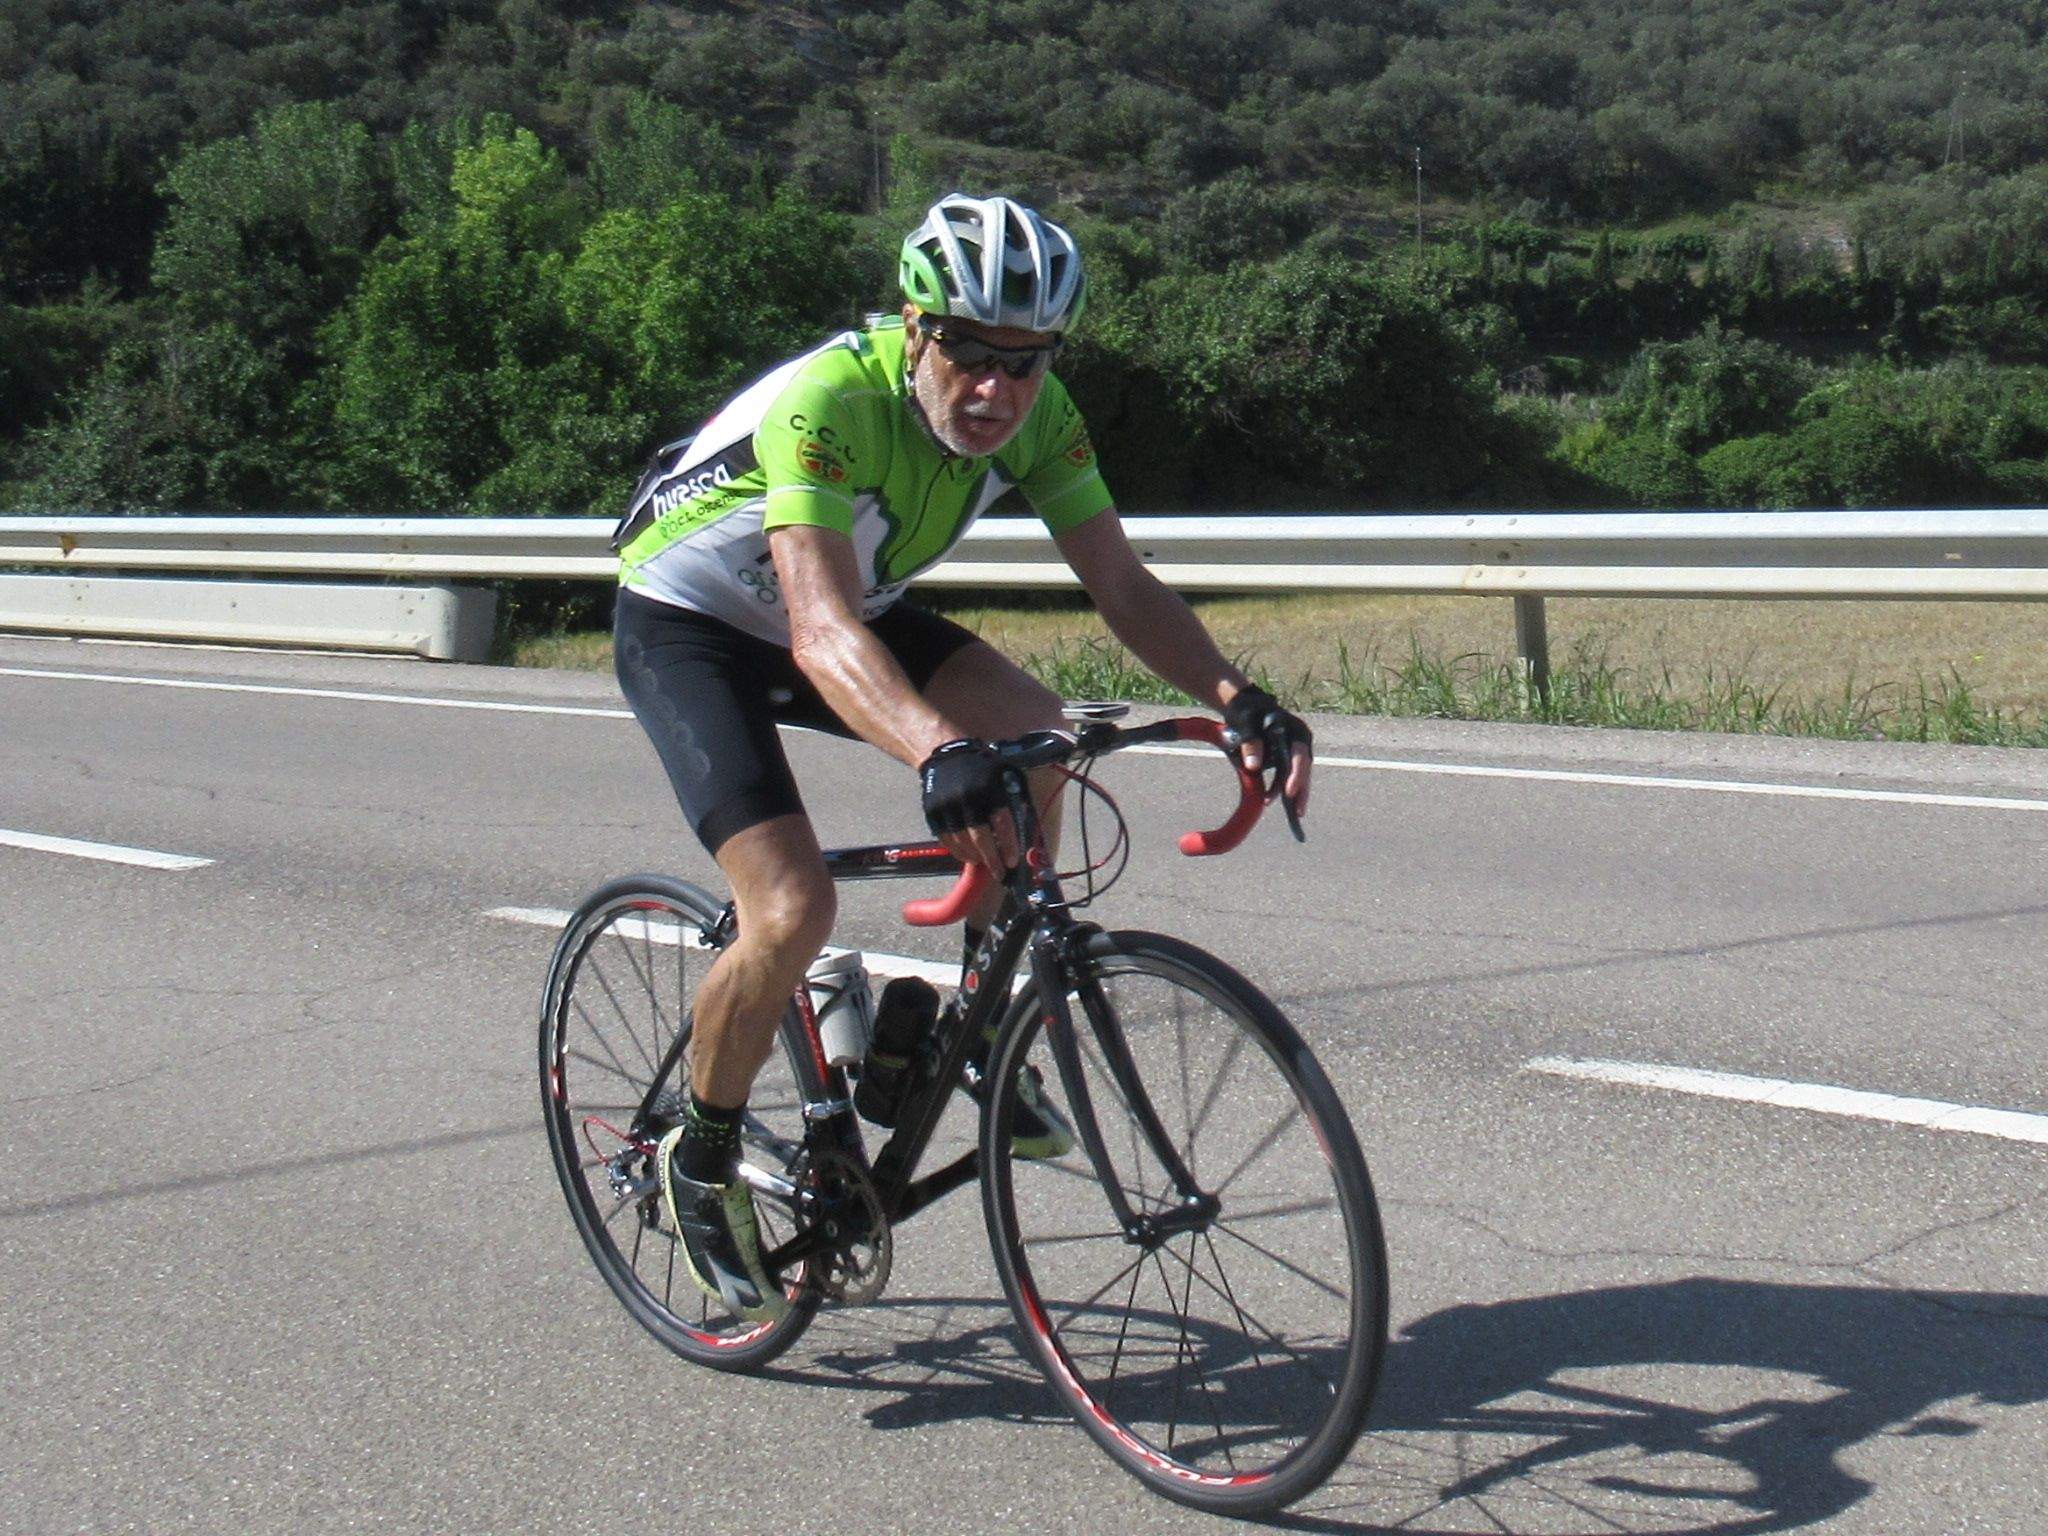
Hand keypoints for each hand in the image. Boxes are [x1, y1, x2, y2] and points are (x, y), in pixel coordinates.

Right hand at [919, 739, 1018, 871]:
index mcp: (989, 788)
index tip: (1013, 861)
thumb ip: (1015, 799)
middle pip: (981, 838)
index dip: (1008, 845)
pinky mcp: (932, 811)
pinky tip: (967, 855)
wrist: (945, 753)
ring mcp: (947, 805)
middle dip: (992, 860)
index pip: (1002, 824)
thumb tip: (1026, 830)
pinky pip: (945, 839)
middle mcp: (967, 797)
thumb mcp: (1005, 775)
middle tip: (1000, 874)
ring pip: (961, 842)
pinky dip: (957, 851)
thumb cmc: (982, 767)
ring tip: (983, 863)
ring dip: (974, 857)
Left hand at [1222, 686, 1312, 828]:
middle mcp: (1299, 740)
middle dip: (1301, 790)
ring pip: (1297, 775)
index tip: (1289, 792)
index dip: (1296, 774)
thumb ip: (1250, 742)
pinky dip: (1279, 788)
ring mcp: (1293, 749)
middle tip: (1298, 812)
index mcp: (1294, 729)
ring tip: (1292, 815)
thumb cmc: (1247, 712)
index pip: (1300, 754)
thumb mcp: (1246, 723)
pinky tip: (1270, 800)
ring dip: (1292, 794)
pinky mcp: (1285, 757)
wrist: (1244, 706)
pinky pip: (1285, 775)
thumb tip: (1253, 766)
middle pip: (1303, 768)